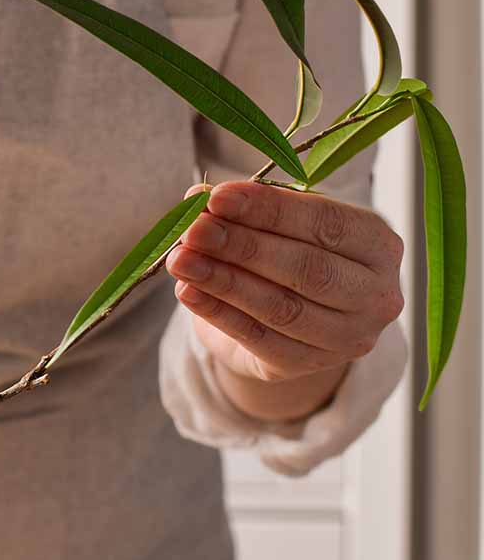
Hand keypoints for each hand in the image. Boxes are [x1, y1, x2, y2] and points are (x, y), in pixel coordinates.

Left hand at [166, 181, 404, 421]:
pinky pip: (257, 337)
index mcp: (379, 244)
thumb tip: (199, 195)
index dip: (269, 209)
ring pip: (280, 306)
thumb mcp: (279, 227)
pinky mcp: (308, 364)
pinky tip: (187, 292)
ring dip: (223, 280)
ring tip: (180, 259)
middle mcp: (375, 294)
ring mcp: (347, 337)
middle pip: (305, 268)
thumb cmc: (289, 257)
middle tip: (195, 229)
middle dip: (242, 246)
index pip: (325, 223)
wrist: (293, 325)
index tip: (218, 197)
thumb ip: (248, 211)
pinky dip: (217, 312)